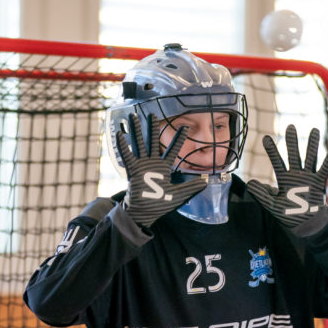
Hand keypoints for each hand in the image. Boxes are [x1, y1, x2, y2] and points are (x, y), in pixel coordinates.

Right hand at [115, 112, 207, 227]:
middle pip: (153, 140)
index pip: (173, 149)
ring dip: (137, 130)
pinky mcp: (133, 170)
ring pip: (139, 143)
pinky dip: (123, 145)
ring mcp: (142, 165)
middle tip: (152, 114)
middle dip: (153, 127)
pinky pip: (128, 155)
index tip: (184, 126)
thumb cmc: (160, 205)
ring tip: (133, 116)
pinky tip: (120, 134)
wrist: (145, 213)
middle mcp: (152, 163)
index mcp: (164, 167)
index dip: (179, 138)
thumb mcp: (179, 195)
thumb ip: (192, 187)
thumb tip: (207, 180)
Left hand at [245, 125, 327, 228]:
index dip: (272, 150)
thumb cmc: (287, 215)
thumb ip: (262, 194)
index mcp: (284, 178)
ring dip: (312, 145)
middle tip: (291, 126)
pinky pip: (324, 172)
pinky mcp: (319, 185)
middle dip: (292, 142)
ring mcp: (308, 178)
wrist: (303, 225)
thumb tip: (249, 183)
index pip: (277, 161)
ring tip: (314, 130)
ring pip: (310, 158)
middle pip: (294, 155)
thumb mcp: (271, 205)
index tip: (265, 137)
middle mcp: (296, 174)